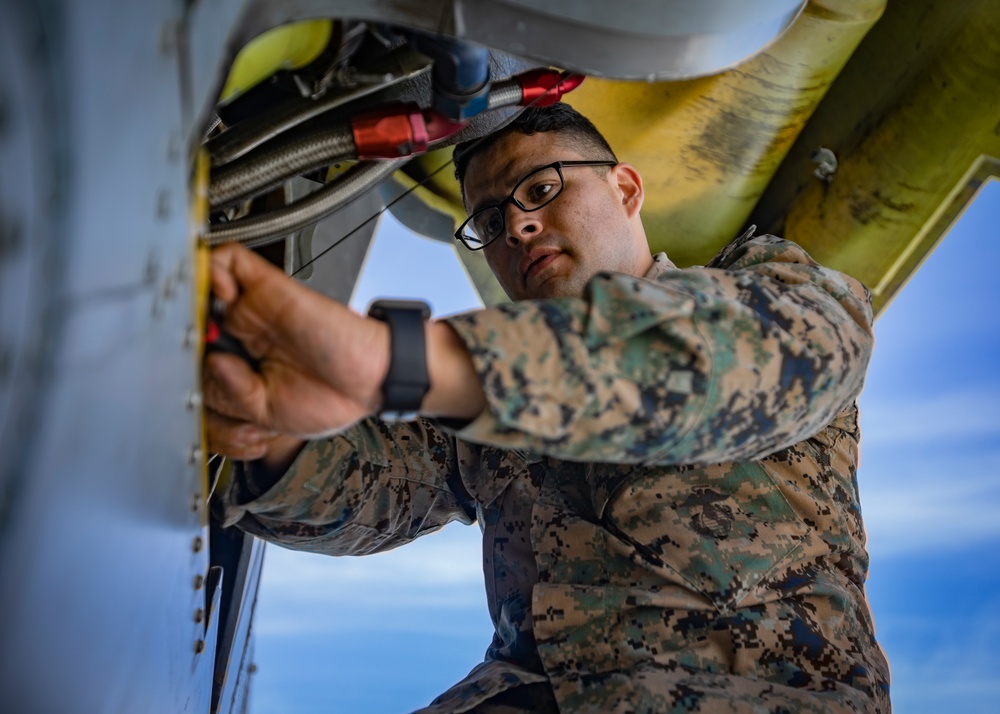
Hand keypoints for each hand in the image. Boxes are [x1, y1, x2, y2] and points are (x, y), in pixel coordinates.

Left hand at [203, 244, 389, 445]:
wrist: (373, 378)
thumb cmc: (333, 398)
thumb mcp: (267, 415)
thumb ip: (230, 393)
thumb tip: (209, 363)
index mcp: (242, 370)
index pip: (193, 367)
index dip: (185, 379)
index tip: (194, 393)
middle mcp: (243, 338)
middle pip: (190, 329)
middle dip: (182, 343)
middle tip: (195, 358)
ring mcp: (254, 312)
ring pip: (202, 290)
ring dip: (191, 300)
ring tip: (202, 324)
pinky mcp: (270, 288)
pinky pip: (230, 261)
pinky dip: (212, 268)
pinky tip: (219, 292)